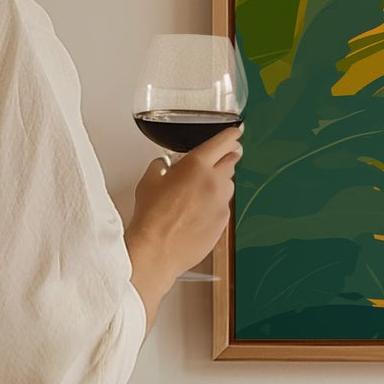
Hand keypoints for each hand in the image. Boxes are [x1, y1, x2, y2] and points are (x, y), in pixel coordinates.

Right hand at [125, 126, 242, 326]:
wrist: (157, 250)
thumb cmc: (151, 218)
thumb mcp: (148, 182)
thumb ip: (160, 167)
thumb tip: (163, 165)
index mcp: (196, 165)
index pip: (223, 142)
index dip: (231, 135)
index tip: (235, 133)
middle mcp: (214, 182)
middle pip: (231, 161)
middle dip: (227, 157)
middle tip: (220, 158)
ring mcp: (221, 203)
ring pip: (228, 185)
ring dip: (220, 183)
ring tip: (200, 191)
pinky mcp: (224, 222)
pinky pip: (224, 206)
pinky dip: (216, 205)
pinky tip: (198, 212)